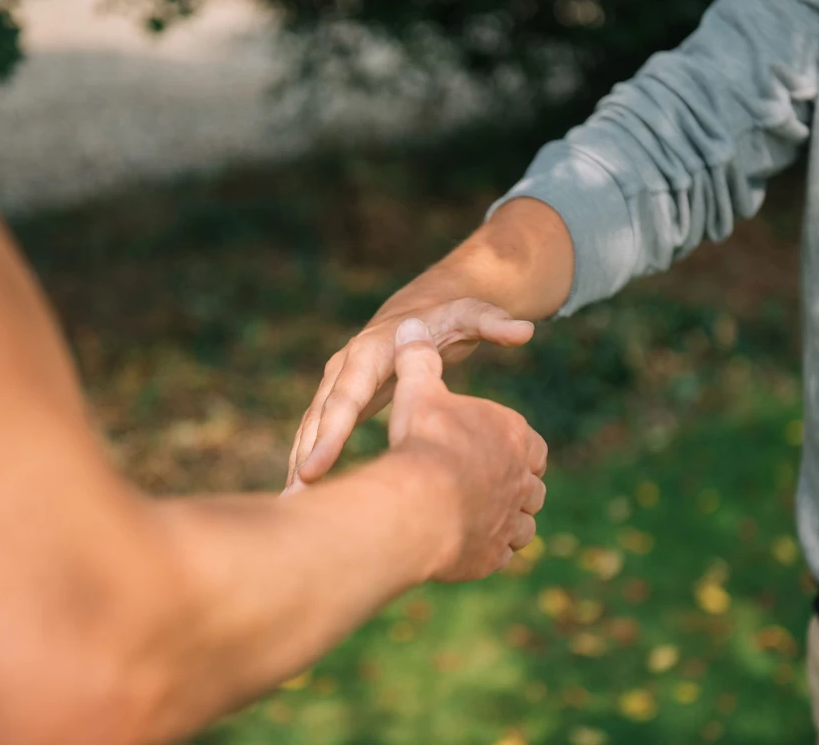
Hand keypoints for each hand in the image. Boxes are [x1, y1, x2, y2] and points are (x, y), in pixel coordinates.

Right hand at [286, 297, 533, 490]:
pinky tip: (309, 498)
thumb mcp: (470, 315)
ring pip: (312, 428)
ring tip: (294, 508)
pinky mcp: (342, 404)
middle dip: (306, 458)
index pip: (346, 395)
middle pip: (320, 417)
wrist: (421, 310)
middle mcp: (347, 368)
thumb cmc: (449, 317)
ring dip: (302, 466)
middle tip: (296, 499)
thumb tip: (524, 332)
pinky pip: (321, 435)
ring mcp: (340, 386)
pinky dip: (313, 464)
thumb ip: (493, 324)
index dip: (331, 433)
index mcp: (372, 352)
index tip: (315, 469)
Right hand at [387, 319, 546, 580]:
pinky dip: (490, 551)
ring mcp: (511, 521)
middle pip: (532, 487)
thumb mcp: (419, 392)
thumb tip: (410, 325)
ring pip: (524, 526)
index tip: (500, 450)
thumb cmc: (425, 443)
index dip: (516, 447)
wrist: (421, 505)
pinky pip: (501, 555)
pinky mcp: (493, 556)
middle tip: (487, 487)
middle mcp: (522, 480)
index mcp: (513, 436)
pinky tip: (470, 545)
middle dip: (515, 488)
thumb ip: (419, 360)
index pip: (531, 444)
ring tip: (482, 519)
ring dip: (507, 523)